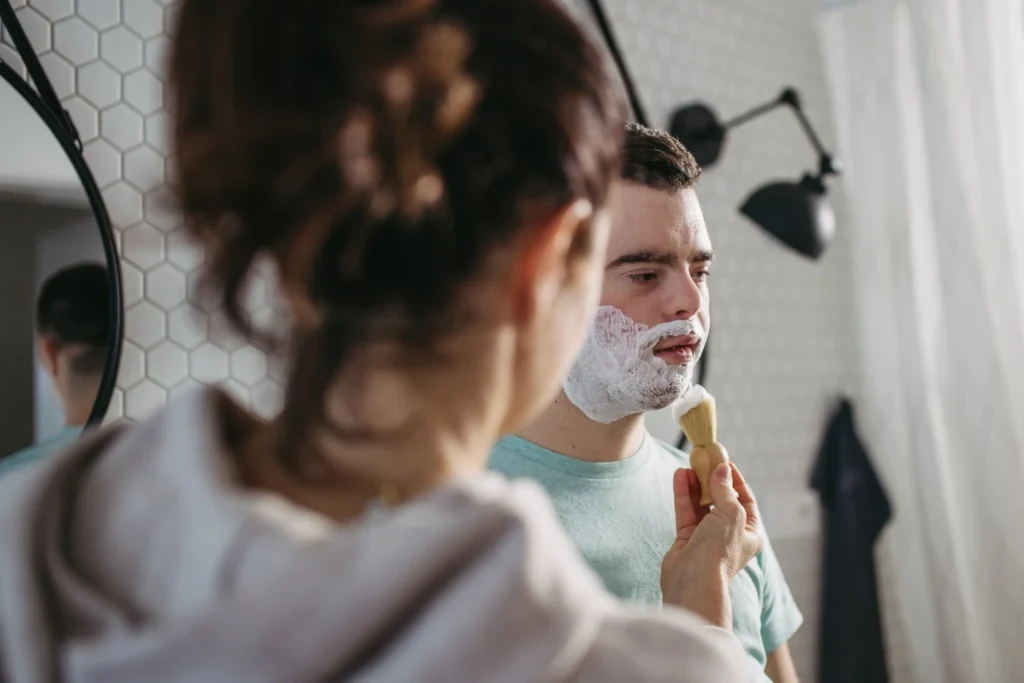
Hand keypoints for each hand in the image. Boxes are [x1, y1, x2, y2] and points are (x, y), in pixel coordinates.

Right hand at [661, 462, 764, 626]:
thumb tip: (722, 469)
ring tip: (688, 464)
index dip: (735, 479)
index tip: (724, 461)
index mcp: (749, 532)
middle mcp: (729, 534)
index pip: (745, 499)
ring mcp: (707, 536)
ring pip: (701, 504)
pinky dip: (683, 494)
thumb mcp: (731, 514)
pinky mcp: (687, 538)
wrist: (693, 581)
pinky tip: (679, 476)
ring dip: (695, 484)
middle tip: (703, 459)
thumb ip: (725, 490)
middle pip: (721, 499)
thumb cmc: (719, 551)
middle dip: (712, 479)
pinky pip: (686, 511)